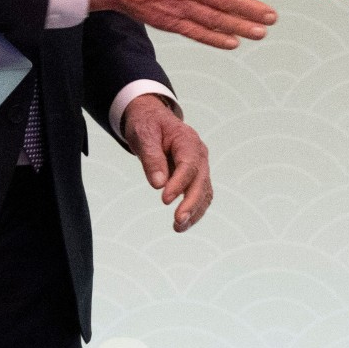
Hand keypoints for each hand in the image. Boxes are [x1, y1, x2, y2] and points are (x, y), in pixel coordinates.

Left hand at [121, 95, 210, 231]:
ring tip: (178, 227)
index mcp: (188, 141)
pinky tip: (183, 224)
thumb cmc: (148, 125)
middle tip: (178, 220)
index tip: (165, 200)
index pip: (188, 165)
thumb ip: (152, 158)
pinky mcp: (195, 177)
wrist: (153, 120)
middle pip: (201, 180)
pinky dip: (195, 210)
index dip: (179, 183)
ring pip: (204, 191)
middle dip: (192, 202)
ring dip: (195, 211)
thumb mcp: (144, 136)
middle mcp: (199, 154)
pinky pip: (200, 195)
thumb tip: (158, 184)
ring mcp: (200, 166)